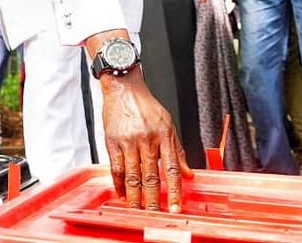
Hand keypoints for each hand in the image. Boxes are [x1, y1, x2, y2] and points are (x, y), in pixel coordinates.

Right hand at [102, 69, 192, 211]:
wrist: (124, 87)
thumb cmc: (146, 105)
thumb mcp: (168, 124)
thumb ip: (178, 151)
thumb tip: (189, 174)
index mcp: (164, 135)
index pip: (171, 169)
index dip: (173, 191)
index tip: (174, 207)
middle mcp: (147, 139)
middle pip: (150, 176)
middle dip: (153, 199)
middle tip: (154, 214)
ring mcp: (128, 141)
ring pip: (132, 175)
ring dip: (135, 196)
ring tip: (136, 209)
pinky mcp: (112, 141)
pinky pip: (116, 167)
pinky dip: (118, 183)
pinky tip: (121, 192)